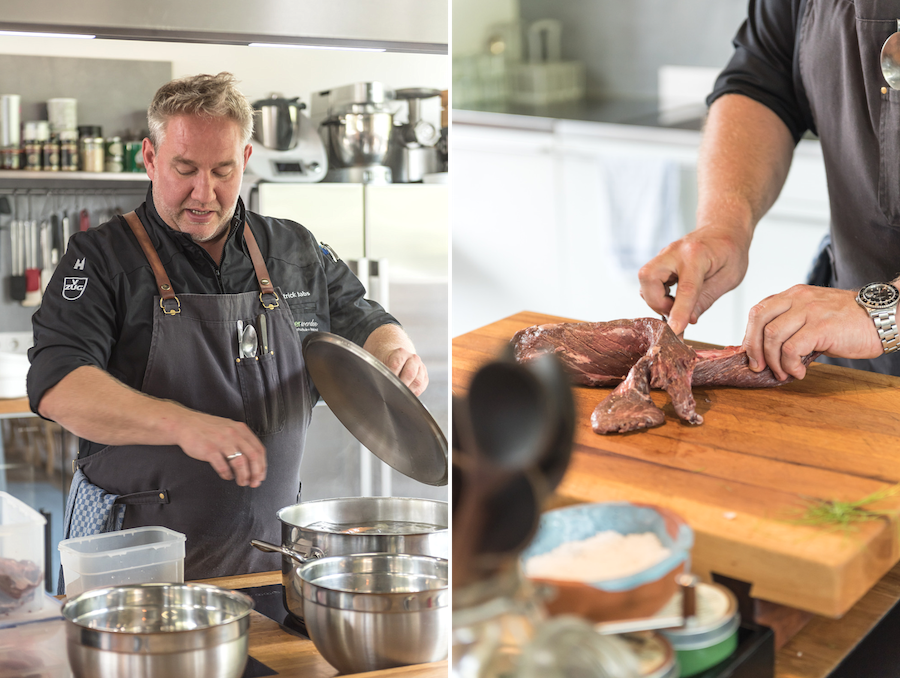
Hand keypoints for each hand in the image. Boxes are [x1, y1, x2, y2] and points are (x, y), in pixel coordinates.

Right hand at [173, 409, 266, 486]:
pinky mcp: (209, 450)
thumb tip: (254, 460)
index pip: (259, 450)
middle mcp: (234, 434)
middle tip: (254, 483)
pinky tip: (227, 476)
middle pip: (253, 457)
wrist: (185, 424)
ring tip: (242, 482)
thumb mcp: (229, 428)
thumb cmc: (208, 428)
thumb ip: (241, 440)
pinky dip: (227, 474)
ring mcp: (222, 442)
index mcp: (241, 429)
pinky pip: (223, 466)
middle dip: (256, 473)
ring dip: (243, 476)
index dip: (262, 466)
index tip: (261, 476)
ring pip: (240, 463)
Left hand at [381, 348, 428, 395]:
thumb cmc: (388, 363)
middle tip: (394, 392)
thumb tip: (382, 385)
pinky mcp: (425, 376)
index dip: (391, 376)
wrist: (398, 359)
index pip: (396, 365)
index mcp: (401, 353)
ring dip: (408, 390)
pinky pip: (422, 387)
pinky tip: (407, 394)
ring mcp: (421, 367)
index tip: (386, 384)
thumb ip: (382, 372)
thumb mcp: (382, 363)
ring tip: (400, 395)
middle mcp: (413, 358)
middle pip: (410, 373)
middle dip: (401, 385)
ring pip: (418, 382)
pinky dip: (414, 393)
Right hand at [638, 226, 749, 335]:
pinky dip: (657, 293)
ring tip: (676, 304)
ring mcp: (664, 254)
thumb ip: (706, 299)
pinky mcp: (660, 261)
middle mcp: (674, 252)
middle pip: (648, 278)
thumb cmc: (730, 251)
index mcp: (697, 254)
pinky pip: (648, 280)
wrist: (723, 228)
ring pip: (644, 280)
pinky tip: (673, 296)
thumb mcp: (728, 278)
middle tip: (675, 310)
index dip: (678, 312)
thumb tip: (687, 321)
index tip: (674, 331)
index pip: (685, 288)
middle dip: (656, 301)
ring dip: (656, 298)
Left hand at [742, 285, 882, 380]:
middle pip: (758, 320)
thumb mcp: (814, 315)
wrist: (884, 318)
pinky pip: (791, 349)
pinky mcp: (821, 327)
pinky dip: (790, 365)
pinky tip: (799, 372)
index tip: (751, 355)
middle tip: (759, 367)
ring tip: (783, 373)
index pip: (758, 311)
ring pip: (772, 336)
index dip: (750, 335)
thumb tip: (767, 350)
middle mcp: (798, 298)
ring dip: (773, 361)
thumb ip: (792, 325)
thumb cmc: (849, 321)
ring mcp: (810, 311)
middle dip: (754, 348)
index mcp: (793, 295)